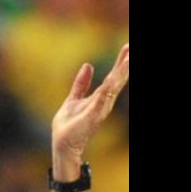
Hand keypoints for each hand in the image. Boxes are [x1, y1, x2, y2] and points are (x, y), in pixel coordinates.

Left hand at [51, 43, 128, 160]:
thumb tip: (87, 65)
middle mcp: (103, 102)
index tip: (127, 47)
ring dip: (119, 75)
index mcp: (99, 97)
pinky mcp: (92, 116)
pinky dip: (106, 92)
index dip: (119, 63)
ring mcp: (99, 109)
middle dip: (123, 65)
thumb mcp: (74, 98)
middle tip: (129, 48)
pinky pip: (100, 102)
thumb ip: (81, 84)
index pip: (112, 77)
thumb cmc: (69, 124)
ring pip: (111, 88)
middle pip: (115, 80)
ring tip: (127, 60)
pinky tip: (111, 82)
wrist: (62, 143)